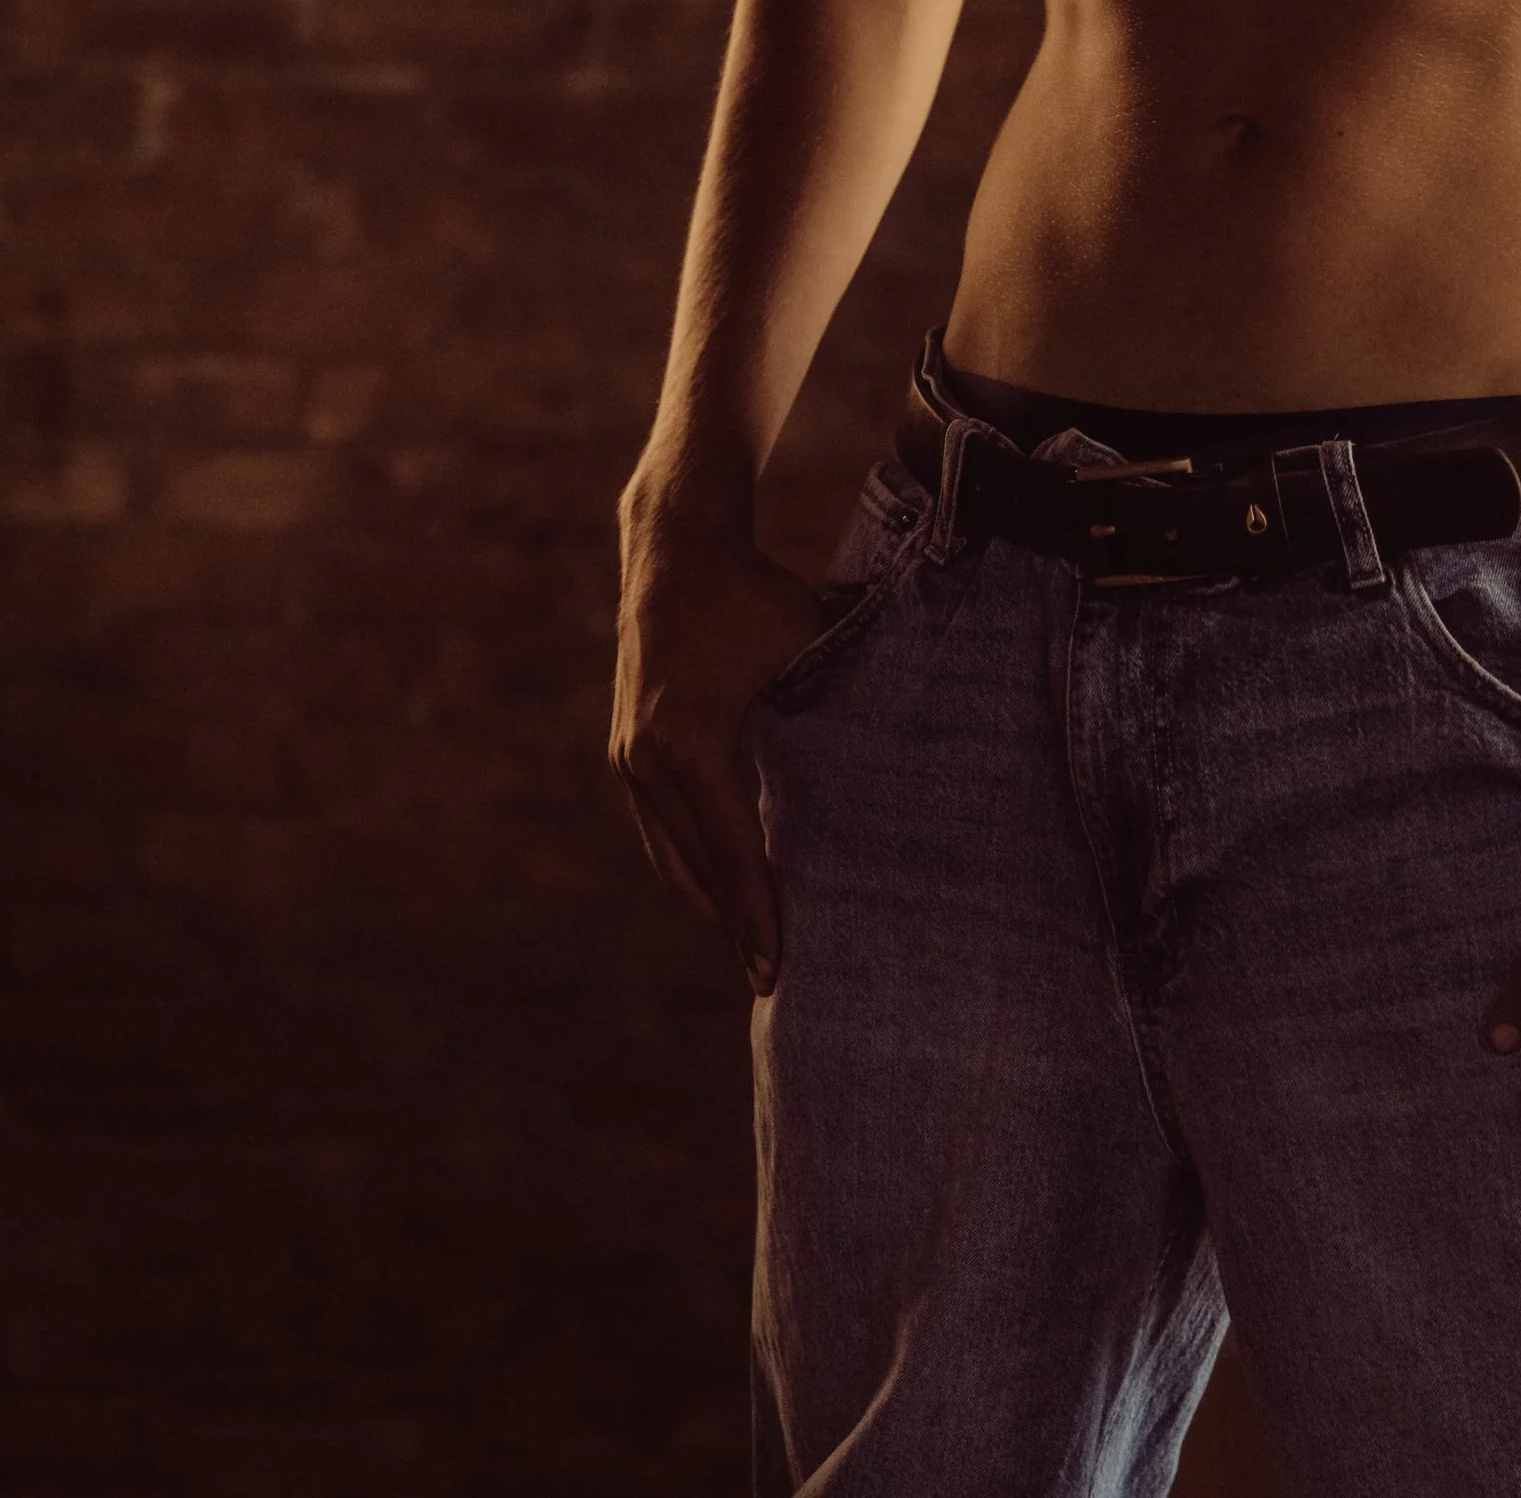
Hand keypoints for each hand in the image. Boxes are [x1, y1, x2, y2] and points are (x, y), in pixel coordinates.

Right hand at [610, 486, 827, 996]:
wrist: (675, 545)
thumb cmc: (753, 592)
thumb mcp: (803, 642)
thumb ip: (837, 697)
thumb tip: (895, 751)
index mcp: (691, 741)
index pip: (730, 848)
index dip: (755, 911)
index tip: (774, 966)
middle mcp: (647, 759)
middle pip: (694, 866)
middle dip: (732, 922)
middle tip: (770, 975)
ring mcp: (629, 755)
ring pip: (668, 853)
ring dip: (706, 898)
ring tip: (749, 943)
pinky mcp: (625, 746)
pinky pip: (656, 825)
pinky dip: (686, 861)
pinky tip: (718, 886)